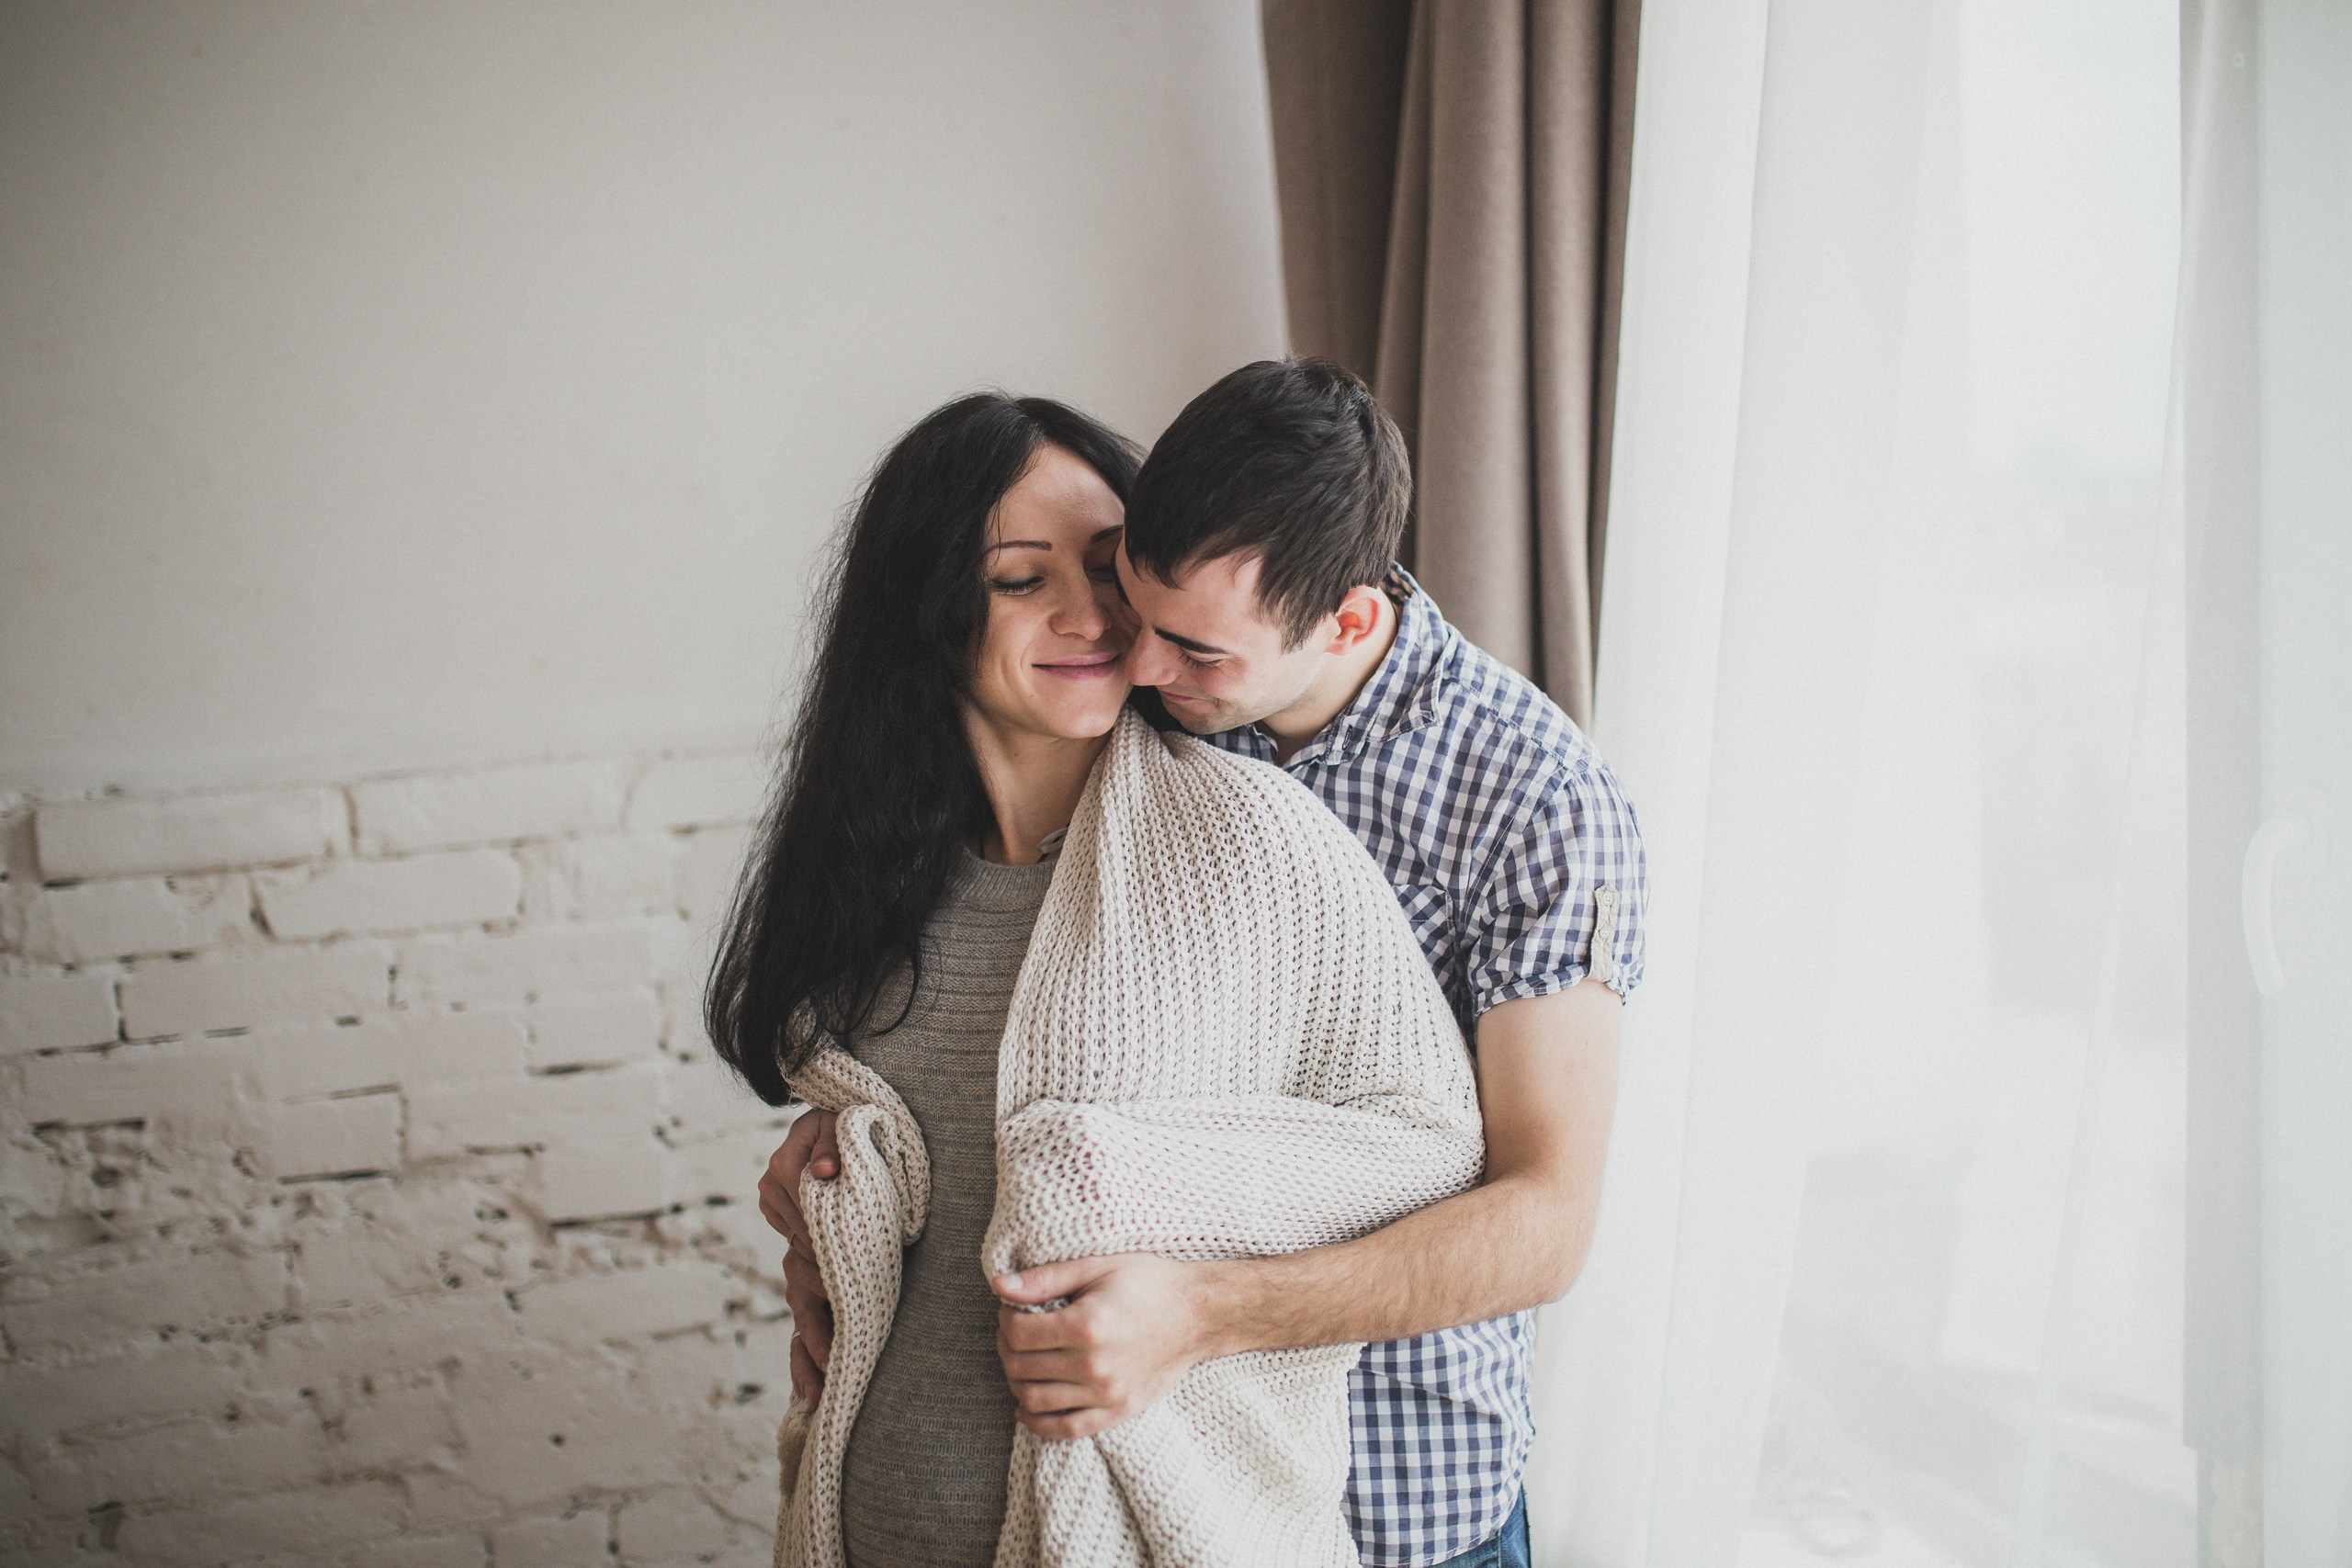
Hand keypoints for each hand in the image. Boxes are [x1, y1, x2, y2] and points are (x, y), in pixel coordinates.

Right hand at [758, 1109, 840, 1258]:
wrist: (819, 1127)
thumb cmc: (833, 1125)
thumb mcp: (838, 1126)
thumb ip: (832, 1146)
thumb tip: (823, 1170)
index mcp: (784, 1162)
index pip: (808, 1204)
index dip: (831, 1221)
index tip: (854, 1235)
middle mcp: (770, 1181)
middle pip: (800, 1224)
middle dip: (826, 1237)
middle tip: (853, 1250)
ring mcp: (767, 1196)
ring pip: (793, 1233)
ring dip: (817, 1242)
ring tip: (845, 1248)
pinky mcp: (769, 1206)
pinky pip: (788, 1233)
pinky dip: (808, 1241)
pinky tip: (829, 1241)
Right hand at [760, 1109, 839, 1402]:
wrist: (853, 1124)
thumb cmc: (853, 1122)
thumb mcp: (843, 1119)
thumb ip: (830, 1141)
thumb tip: (824, 1173)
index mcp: (788, 1179)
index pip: (802, 1226)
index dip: (820, 1253)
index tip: (843, 1285)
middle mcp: (786, 1218)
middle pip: (801, 1271)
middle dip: (824, 1312)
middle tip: (845, 1351)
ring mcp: (796, 1247)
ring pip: (800, 1301)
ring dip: (814, 1345)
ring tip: (831, 1385)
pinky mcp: (809, 1268)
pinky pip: (802, 1316)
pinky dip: (806, 1355)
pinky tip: (814, 1393)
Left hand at [993, 1254, 1214, 1439]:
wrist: (1198, 1314)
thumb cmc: (1148, 1283)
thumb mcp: (1096, 1267)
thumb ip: (1045, 1279)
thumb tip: (999, 1287)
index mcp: (1087, 1326)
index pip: (1018, 1334)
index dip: (1006, 1320)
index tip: (1014, 1310)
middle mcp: (1094, 1365)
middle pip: (1020, 1368)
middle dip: (1007, 1348)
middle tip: (1016, 1332)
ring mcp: (1107, 1394)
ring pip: (1034, 1401)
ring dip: (1017, 1381)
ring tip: (1026, 1361)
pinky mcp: (1118, 1411)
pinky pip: (1064, 1430)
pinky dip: (1037, 1422)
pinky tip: (1028, 1406)